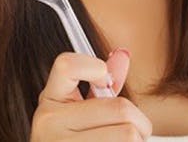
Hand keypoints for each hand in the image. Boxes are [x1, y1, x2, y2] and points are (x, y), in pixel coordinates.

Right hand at [31, 49, 151, 140]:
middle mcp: (50, 125)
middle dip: (139, 121)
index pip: (66, 65)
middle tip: (134, 130)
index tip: (104, 82)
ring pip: (129, 135)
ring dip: (137, 141)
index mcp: (49, 103)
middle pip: (120, 109)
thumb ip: (100, 85)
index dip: (94, 66)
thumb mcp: (77, 113)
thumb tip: (122, 54)